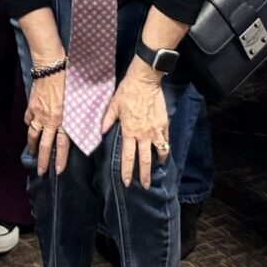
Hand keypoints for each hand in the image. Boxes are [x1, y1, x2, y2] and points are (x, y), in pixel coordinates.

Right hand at [22, 63, 70, 177]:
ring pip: (33, 134)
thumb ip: (75, 115)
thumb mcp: (77, 100)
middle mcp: (50, 119)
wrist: (51, 67)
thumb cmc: (69, 80)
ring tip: (32, 153)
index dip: (60, 158)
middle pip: (45, 144)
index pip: (62, 144)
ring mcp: (38, 113)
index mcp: (63, 119)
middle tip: (41, 171)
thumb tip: (78, 127)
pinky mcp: (31, 106)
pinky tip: (29, 127)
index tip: (58, 170)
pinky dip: (29, 124)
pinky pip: (28, 119)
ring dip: (32, 145)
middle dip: (43, 160)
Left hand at [104, 72, 171, 189]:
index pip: (128, 157)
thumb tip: (101, 132)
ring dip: (159, 162)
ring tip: (158, 169)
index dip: (128, 171)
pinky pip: (166, 139)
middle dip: (145, 175)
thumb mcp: (113, 105)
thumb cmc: (127, 91)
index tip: (127, 182)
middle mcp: (144, 134)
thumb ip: (107, 120)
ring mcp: (156, 129)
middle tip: (146, 186)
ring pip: (160, 151)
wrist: (145, 80)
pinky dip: (165, 147)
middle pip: (146, 160)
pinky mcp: (164, 123)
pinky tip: (164, 151)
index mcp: (129, 131)